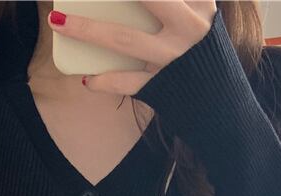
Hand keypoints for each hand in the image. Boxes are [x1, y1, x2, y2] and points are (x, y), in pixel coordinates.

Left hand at [47, 1, 217, 95]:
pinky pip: (127, 82)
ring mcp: (172, 58)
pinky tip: (86, 78)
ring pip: (124, 40)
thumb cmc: (204, 50)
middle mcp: (188, 27)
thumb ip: (185, 2)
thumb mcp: (201, 13)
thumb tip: (149, 0)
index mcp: (199, 4)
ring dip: (88, 30)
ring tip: (59, 22)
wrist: (221, 101)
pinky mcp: (162, 84)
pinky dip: (105, 81)